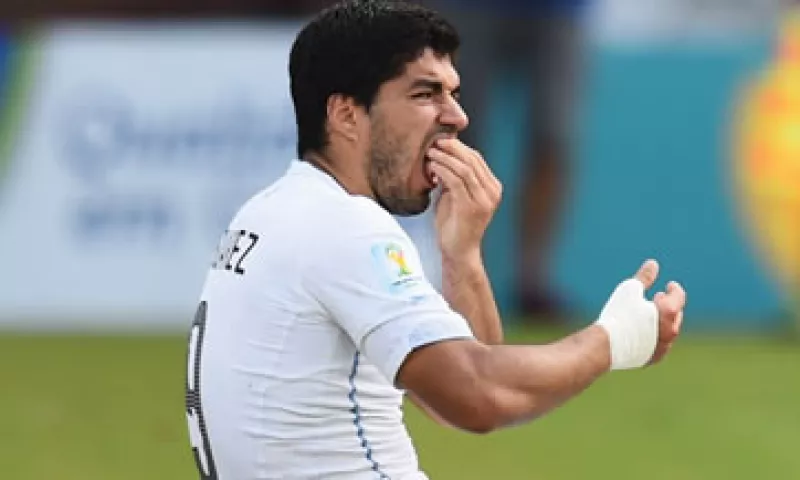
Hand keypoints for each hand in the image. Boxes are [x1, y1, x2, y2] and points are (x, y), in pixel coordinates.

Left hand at [426, 139, 501, 260]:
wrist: (458, 251)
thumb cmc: (454, 224)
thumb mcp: (456, 195)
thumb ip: (454, 177)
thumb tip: (442, 154)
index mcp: (492, 187)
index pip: (476, 159)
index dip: (458, 147)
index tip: (440, 141)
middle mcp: (492, 192)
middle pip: (472, 160)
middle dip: (452, 148)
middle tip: (434, 142)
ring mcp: (484, 200)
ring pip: (465, 168)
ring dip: (445, 158)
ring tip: (430, 153)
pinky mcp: (471, 207)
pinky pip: (456, 181)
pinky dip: (443, 170)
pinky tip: (432, 168)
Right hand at [595, 259, 685, 369]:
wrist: (605, 345)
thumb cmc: (618, 314)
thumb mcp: (630, 290)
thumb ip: (644, 277)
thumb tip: (653, 264)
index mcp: (669, 312)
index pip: (679, 297)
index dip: (674, 289)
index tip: (669, 285)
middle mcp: (670, 332)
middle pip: (676, 316)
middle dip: (669, 306)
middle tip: (659, 298)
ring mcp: (662, 348)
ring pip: (667, 333)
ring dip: (662, 322)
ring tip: (649, 315)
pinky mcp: (650, 359)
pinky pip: (658, 346)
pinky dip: (654, 336)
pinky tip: (643, 331)